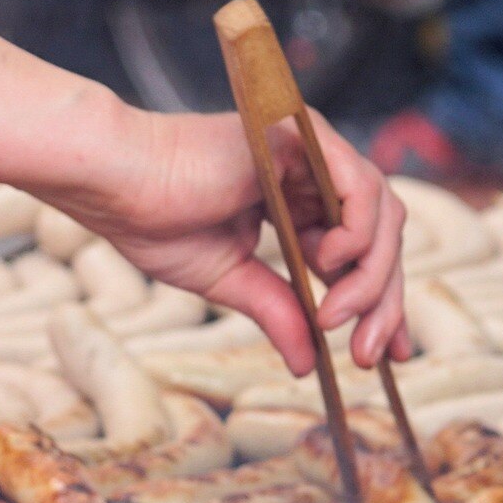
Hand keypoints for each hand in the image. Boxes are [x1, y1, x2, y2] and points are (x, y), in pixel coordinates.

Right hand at [38, 104, 409, 375]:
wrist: (118, 186)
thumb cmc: (155, 221)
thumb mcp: (230, 281)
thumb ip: (276, 312)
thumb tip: (306, 364)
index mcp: (293, 202)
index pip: (358, 253)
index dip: (378, 303)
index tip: (383, 353)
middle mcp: (310, 174)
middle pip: (380, 239)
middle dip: (383, 301)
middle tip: (367, 353)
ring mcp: (311, 153)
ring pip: (381, 217)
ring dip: (369, 277)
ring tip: (334, 318)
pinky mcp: (305, 137)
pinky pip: (361, 188)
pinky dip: (359, 233)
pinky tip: (332, 265)